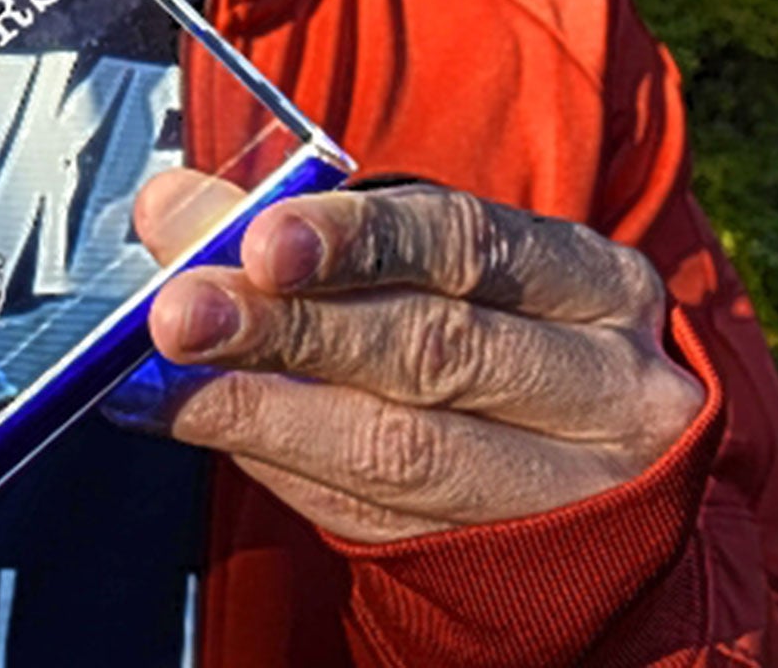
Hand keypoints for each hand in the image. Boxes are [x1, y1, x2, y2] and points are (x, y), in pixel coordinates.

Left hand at [127, 173, 705, 543]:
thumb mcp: (428, 268)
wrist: (597, 486)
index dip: (360, 241)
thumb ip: (293, 231)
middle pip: (435, 351)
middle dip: (292, 329)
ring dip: (267, 412)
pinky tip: (205, 429)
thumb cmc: (495, 338)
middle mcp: (604, 387)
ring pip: (409, 453)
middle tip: (183, 311)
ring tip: (173, 379)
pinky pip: (381, 520)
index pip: (467, 243)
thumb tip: (173, 206)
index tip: (263, 240)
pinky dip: (278, 468)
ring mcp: (575, 491)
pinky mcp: (519, 570)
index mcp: (589, 282)